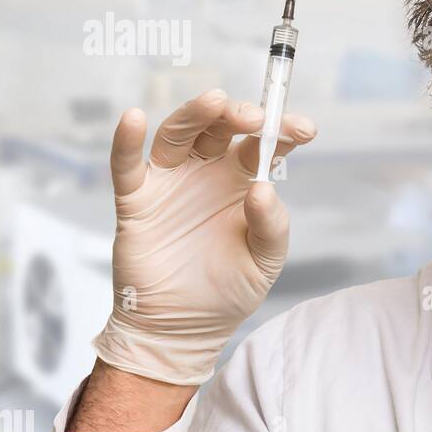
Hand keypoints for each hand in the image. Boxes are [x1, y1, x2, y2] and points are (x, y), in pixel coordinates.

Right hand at [91, 89, 317, 385]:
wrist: (183, 329)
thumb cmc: (228, 290)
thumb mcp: (264, 261)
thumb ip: (270, 226)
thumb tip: (262, 188)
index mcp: (243, 181)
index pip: (264, 144)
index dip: (283, 130)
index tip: (305, 129)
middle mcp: (207, 172)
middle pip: (220, 128)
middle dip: (238, 115)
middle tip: (255, 117)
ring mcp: (171, 182)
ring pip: (179, 134)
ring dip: (195, 114)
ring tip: (215, 101)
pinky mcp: (137, 201)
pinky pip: (127, 166)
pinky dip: (126, 141)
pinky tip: (135, 119)